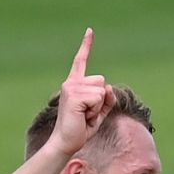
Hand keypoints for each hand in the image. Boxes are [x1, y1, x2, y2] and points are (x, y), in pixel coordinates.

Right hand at [48, 29, 115, 157]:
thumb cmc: (80, 130)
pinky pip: (98, 98)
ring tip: (84, 116)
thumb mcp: (99, 112)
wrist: (65, 143)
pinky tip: (83, 117)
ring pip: (101, 90)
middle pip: (102, 81)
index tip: (90, 30)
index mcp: (74, 84)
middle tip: (87, 114)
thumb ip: (106, 99)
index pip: (81, 61)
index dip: (86, 45)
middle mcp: (71, 83)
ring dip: (98, 107)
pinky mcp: (74, 95)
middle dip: (101, 99)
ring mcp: (71, 88)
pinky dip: (95, 110)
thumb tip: (108, 87)